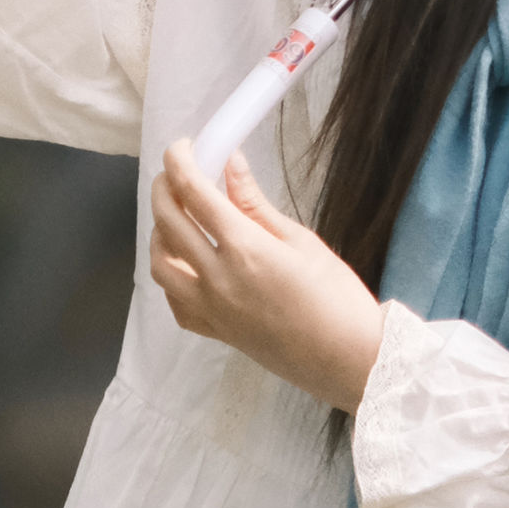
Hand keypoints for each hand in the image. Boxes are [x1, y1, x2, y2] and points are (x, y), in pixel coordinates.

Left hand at [149, 140, 386, 412]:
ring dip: (159, 232)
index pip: (194, 193)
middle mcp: (218, 280)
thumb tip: (231, 165)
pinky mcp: (215, 332)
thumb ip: (255, 204)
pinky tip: (186, 262)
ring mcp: (212, 310)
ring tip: (178, 215)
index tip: (182, 147)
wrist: (349, 360)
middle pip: (168, 222)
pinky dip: (171, 276)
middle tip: (175, 171)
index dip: (180, 162)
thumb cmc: (337, 300)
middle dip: (164, 188)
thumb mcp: (301, 240)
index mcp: (244, 249)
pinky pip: (174, 302)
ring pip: (159, 264)